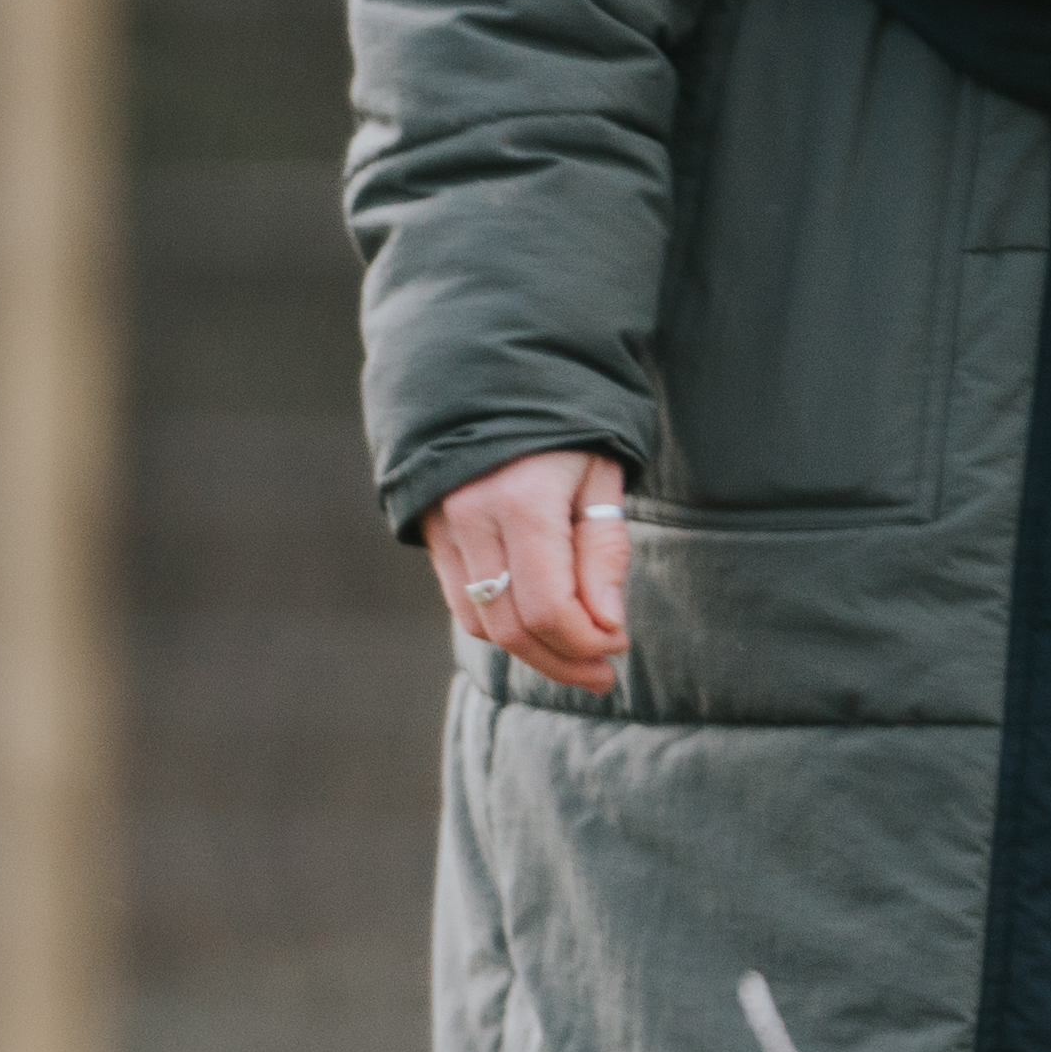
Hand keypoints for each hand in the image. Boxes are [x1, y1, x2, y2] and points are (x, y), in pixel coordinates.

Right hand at [424, 448, 634, 694]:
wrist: (493, 375)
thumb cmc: (566, 425)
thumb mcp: (602, 478)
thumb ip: (604, 553)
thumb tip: (606, 628)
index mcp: (522, 500)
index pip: (549, 608)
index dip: (586, 642)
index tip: (620, 644)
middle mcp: (471, 518)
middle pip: (512, 627)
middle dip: (562, 660)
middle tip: (603, 675)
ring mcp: (443, 528)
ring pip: (482, 624)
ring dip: (531, 650)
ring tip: (575, 653)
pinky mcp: (430, 535)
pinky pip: (463, 602)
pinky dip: (502, 623)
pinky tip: (538, 622)